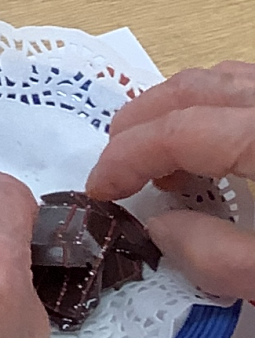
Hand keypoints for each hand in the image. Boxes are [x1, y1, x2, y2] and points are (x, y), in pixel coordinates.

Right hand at [85, 65, 254, 302]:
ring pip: (221, 79)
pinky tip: (215, 145)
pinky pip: (247, 87)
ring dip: (177, 109)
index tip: (98, 190)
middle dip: (141, 123)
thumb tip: (160, 231)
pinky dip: (215, 105)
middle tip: (112, 166)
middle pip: (193, 90)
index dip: (127, 157)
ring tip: (160, 156)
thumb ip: (221, 257)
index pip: (179, 131)